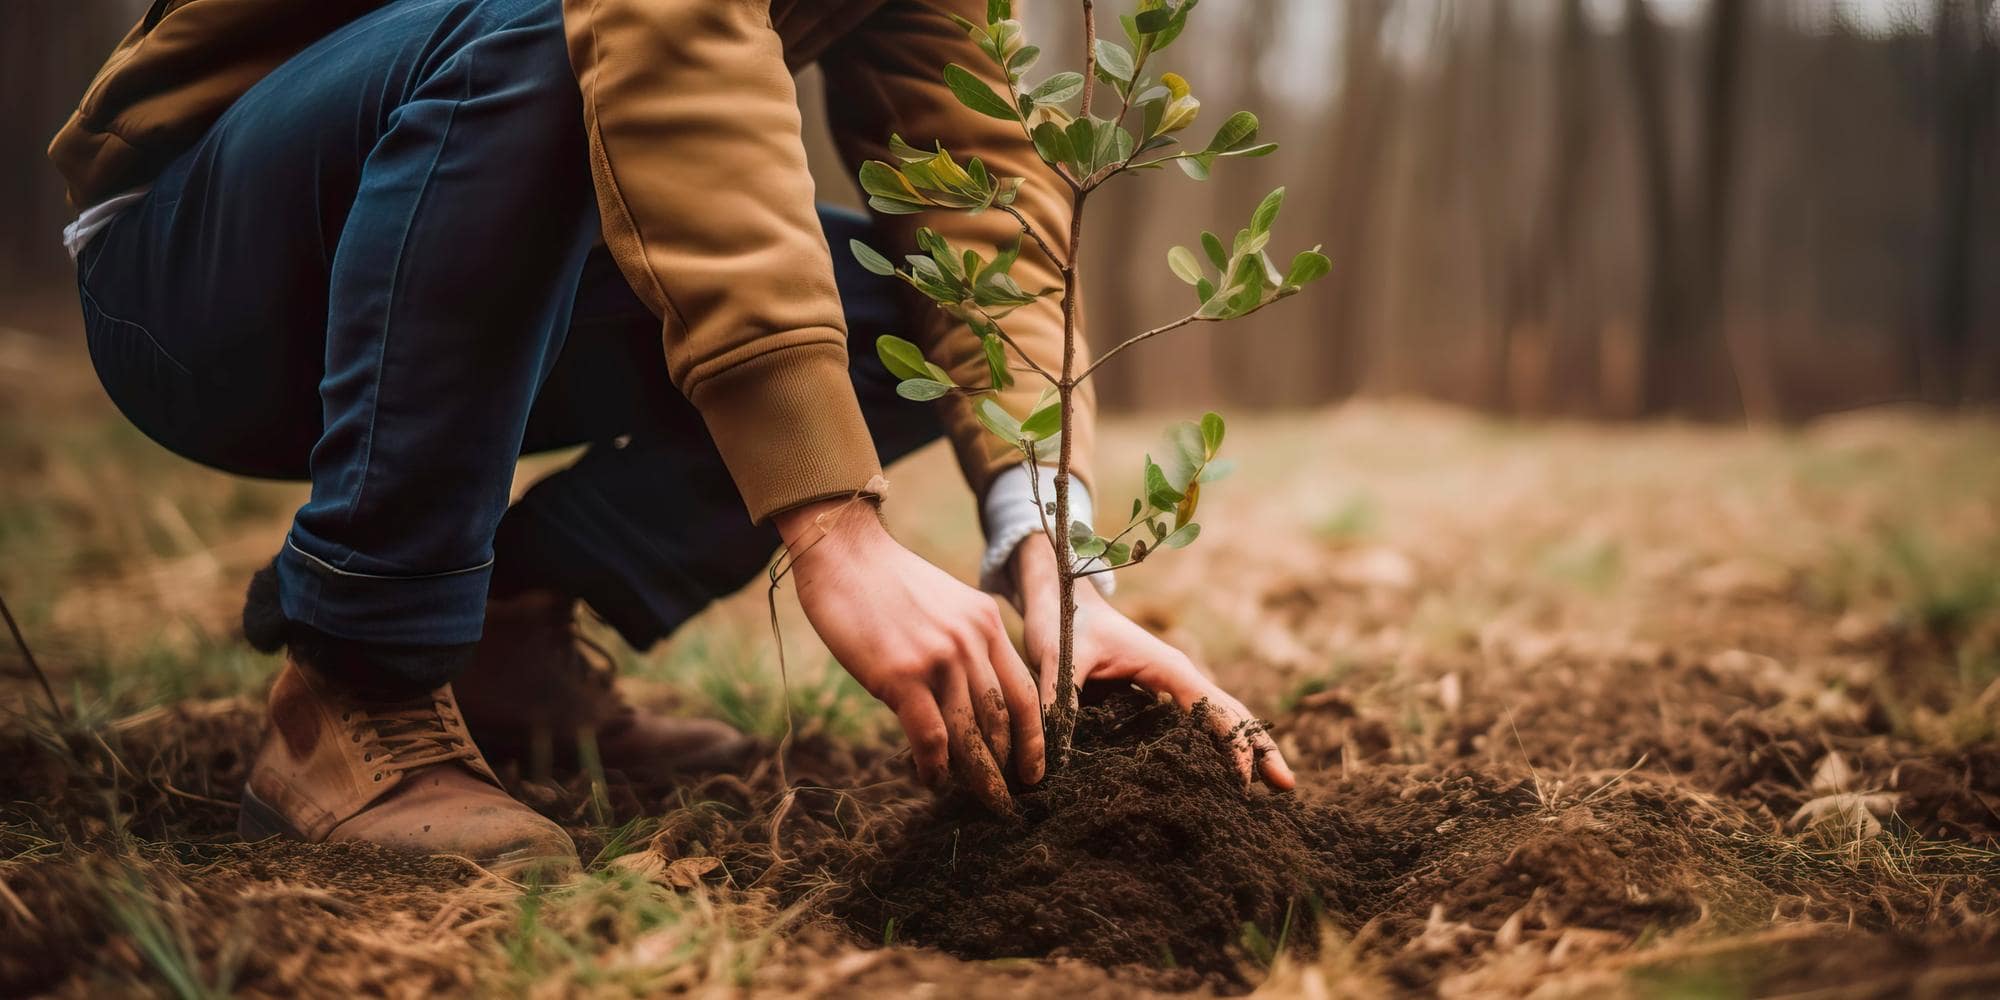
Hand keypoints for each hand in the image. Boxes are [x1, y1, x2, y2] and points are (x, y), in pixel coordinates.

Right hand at [775, 499, 1041, 811]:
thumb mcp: (944, 604)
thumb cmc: (886, 583)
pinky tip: (931, 778)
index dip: (1034, 739)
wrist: (844, 553)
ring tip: (980, 801)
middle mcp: (971, 642)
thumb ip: (962, 647)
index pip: (1026, 693)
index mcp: (987, 623)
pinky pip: (930, 736)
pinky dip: (934, 765)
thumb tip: (961, 703)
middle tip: (1006, 800)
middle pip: (1002, 719)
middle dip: (1008, 766)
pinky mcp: (901, 676)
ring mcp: (938, 659)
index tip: (1035, 771)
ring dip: (977, 776)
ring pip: (970, 734)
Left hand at [1011, 536, 1295, 789]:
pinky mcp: (1153, 697)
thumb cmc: (1061, 621)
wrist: (1058, 593)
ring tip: (1266, 790)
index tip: (1245, 782)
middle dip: (1260, 749)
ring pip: (1218, 721)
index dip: (1232, 744)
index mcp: (1168, 667)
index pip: (1213, 709)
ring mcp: (1169, 688)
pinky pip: (1193, 725)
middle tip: (1288, 788)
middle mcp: (1177, 677)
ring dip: (1243, 751)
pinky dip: (1214, 749)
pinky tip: (1214, 779)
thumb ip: (1057, 704)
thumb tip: (1049, 762)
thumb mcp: (1057, 659)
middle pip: (1232, 715)